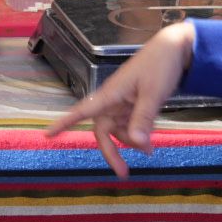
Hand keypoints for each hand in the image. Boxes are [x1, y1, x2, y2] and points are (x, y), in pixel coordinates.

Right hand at [44, 21, 194, 176]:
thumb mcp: (153, 94)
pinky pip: (129, 124)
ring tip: (150, 150)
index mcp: (110, 94)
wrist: (174, 49)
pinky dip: (137, 135)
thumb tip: (136, 144)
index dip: (64, 123)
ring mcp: (123, 102)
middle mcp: (112, 99)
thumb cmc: (159, 65)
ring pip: (118, 130)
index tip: (48, 134)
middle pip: (103, 130)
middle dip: (111, 150)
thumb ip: (143, 119)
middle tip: (124, 172)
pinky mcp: (133, 103)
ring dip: (130, 142)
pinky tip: (149, 143)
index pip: (82, 111)